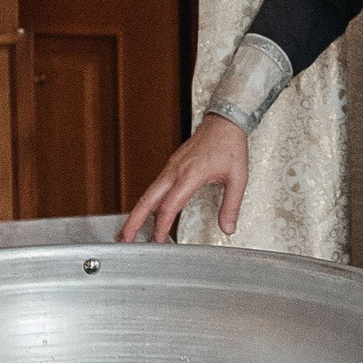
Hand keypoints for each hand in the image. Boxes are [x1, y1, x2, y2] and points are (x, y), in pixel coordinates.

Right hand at [119, 115, 250, 242]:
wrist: (225, 122)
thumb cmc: (230, 145)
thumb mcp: (238, 178)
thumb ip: (231, 206)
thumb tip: (228, 227)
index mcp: (190, 174)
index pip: (169, 205)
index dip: (160, 226)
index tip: (157, 240)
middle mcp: (175, 170)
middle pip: (147, 199)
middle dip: (134, 221)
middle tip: (125, 239)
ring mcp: (171, 167)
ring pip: (148, 193)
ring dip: (138, 213)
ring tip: (130, 230)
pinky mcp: (172, 165)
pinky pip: (155, 186)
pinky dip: (148, 202)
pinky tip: (148, 213)